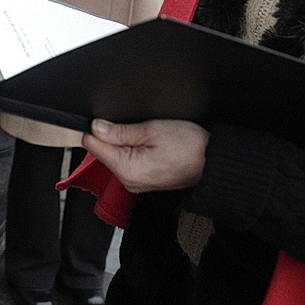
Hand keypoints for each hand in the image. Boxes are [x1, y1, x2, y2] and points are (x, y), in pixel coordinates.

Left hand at [82, 118, 207, 192]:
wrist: (211, 162)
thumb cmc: (189, 146)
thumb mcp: (152, 129)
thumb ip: (119, 130)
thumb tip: (97, 127)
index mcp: (127, 169)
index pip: (93, 146)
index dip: (98, 128)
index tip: (110, 121)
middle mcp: (128, 181)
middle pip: (104, 151)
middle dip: (114, 135)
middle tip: (139, 128)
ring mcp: (136, 183)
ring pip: (116, 155)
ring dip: (126, 142)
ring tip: (149, 137)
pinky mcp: (143, 181)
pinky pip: (129, 162)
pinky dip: (134, 151)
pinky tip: (151, 146)